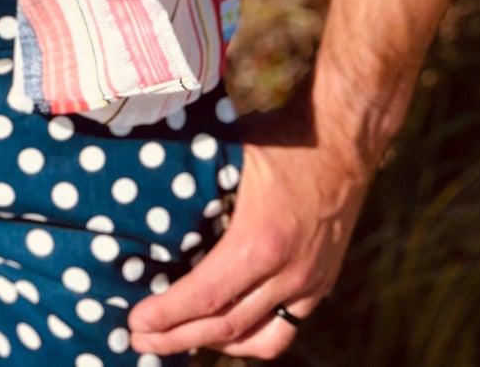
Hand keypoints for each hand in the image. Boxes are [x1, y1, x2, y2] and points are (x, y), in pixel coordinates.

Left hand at [126, 89, 374, 358]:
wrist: (343, 138)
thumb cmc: (280, 137)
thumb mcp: (229, 150)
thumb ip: (195, 178)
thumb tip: (144, 186)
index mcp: (260, 241)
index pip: (206, 296)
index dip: (167, 314)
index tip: (135, 321)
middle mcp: (289, 272)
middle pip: (226, 327)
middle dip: (176, 337)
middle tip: (138, 339)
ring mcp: (310, 283)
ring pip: (258, 339)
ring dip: (213, 344)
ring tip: (175, 338)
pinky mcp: (321, 283)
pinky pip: (284, 329)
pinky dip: (251, 339)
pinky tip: (225, 332)